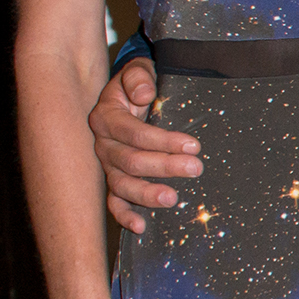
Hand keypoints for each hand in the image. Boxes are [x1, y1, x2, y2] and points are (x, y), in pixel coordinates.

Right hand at [91, 57, 200, 234]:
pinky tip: (141, 227)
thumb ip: (138, 77)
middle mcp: (103, 144)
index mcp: (107, 117)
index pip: (133, 132)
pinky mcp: (114, 179)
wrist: (129, 93)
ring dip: (146, 194)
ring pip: (121, 184)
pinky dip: (124, 215)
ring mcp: (107, 164)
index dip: (162, 140)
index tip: (194, 145)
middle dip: (163, 166)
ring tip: (172, 199)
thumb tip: (145, 93)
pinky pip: (114, 201)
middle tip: (195, 168)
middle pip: (130, 161)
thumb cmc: (138, 84)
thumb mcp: (138, 71)